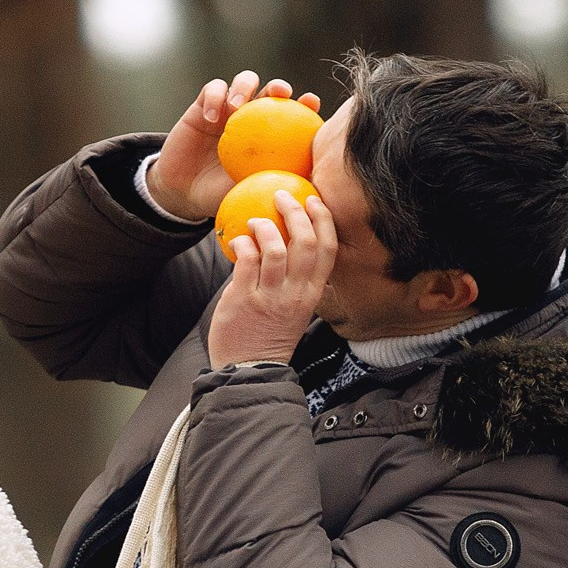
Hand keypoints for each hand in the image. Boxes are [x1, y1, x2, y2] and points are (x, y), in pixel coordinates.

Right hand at [145, 71, 323, 219]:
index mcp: (269, 136)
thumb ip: (275, 183)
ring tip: (237, 106)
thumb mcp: (251, 192)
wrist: (185, 193)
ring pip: (244, 81)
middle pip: (271, 90)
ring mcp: (228, 109)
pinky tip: (211, 117)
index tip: (312, 102)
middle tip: (279, 92)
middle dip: (279, 86)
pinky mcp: (204, 106)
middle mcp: (252, 118)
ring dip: (245, 86)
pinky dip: (213, 98)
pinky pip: (212, 90)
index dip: (306, 104)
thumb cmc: (220, 195)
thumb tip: (309, 185)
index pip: (293, 115)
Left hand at [205, 184, 336, 367]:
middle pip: (306, 243)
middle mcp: (295, 294)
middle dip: (295, 212)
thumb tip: (287, 242)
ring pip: (276, 249)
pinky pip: (247, 260)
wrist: (249, 370)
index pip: (328, 250)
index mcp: (312, 294)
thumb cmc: (269, 335)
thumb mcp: (294, 308)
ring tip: (256, 221)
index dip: (323, 219)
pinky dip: (243, 243)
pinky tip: (238, 240)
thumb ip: (295, 279)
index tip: (314, 200)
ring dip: (264, 226)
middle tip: (281, 197)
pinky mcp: (244, 299)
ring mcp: (270, 297)